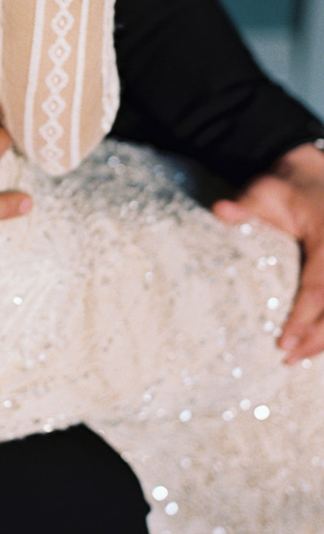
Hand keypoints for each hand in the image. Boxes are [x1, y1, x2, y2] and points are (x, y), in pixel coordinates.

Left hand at [213, 141, 323, 362]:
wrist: (310, 175)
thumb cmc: (286, 188)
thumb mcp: (264, 191)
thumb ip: (246, 205)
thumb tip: (220, 210)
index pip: (318, 288)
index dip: (302, 319)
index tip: (284, 342)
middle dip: (315, 338)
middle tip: (288, 358)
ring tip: (298, 357)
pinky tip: (313, 342)